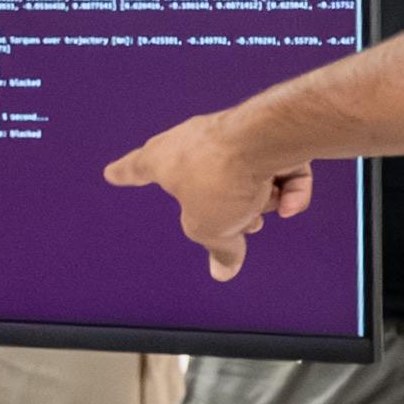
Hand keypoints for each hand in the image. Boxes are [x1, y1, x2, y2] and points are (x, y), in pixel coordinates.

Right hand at [104, 112, 313, 276]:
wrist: (264, 140)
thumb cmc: (219, 175)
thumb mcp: (209, 228)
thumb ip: (218, 249)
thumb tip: (223, 271)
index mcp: (163, 159)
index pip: (136, 169)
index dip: (124, 174)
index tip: (112, 173)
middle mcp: (193, 140)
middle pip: (203, 178)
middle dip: (223, 203)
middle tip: (235, 218)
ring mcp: (232, 133)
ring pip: (245, 175)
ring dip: (257, 198)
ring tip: (265, 206)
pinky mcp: (268, 132)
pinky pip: (278, 166)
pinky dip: (286, 186)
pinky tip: (291, 200)